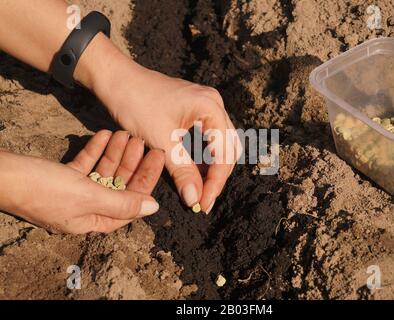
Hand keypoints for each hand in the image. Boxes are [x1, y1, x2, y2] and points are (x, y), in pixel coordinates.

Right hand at [0, 130, 164, 233]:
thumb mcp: (88, 197)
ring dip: (115, 153)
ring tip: (125, 133)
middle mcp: (86, 209)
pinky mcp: (62, 177)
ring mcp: (73, 193)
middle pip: (118, 185)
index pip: (131, 203)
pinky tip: (104, 134)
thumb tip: (151, 209)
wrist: (2, 176)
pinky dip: (96, 150)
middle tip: (142, 140)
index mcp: (94, 220)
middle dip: (131, 162)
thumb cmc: (43, 189)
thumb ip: (122, 203)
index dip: (147, 180)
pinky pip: (86, 164)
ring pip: (103, 172)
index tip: (158, 156)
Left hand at [93, 62, 240, 213]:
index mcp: (211, 108)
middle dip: (216, 177)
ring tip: (197, 190)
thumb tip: (195, 200)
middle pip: (228, 149)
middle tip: (202, 201)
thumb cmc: (136, 103)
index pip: (224, 154)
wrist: (117, 80)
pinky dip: (202, 158)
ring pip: (220, 145)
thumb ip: (182, 171)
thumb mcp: (160, 141)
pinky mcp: (196, 110)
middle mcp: (214, 105)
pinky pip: (208, 138)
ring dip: (210, 169)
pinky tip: (192, 172)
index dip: (215, 182)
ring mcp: (206, 106)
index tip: (203, 204)